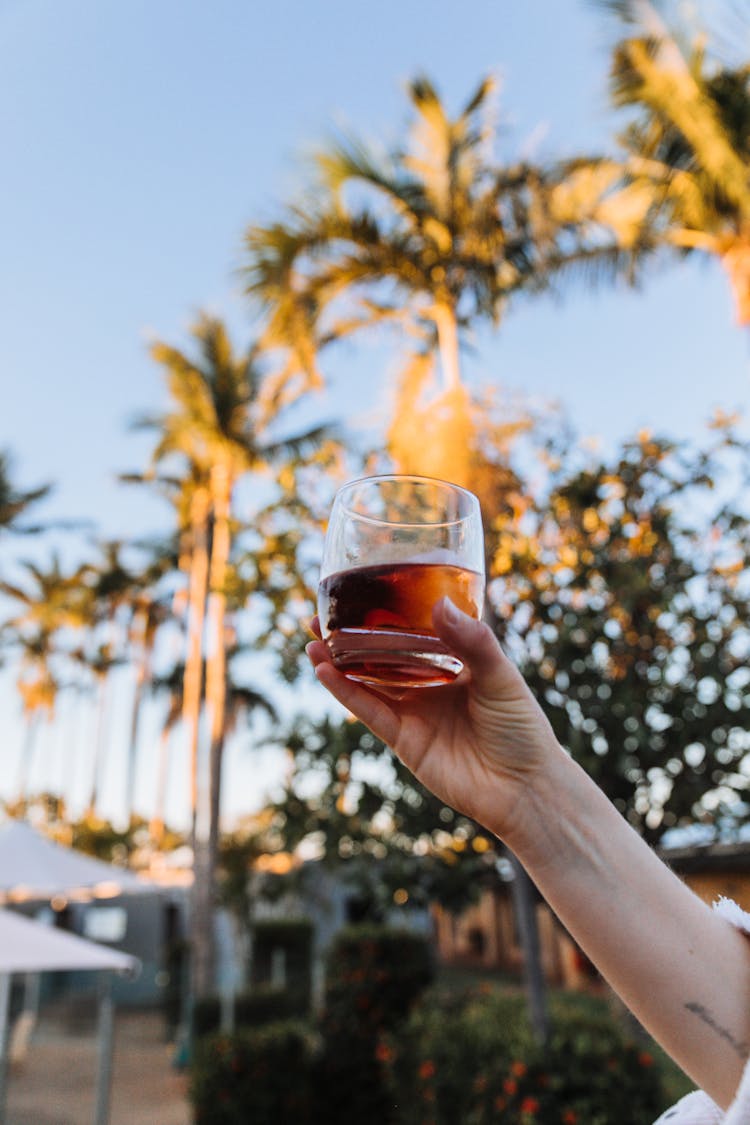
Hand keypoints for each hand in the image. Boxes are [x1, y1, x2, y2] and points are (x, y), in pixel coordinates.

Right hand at [307, 597, 561, 844]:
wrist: (524, 789)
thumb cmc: (523, 729)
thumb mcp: (501, 677)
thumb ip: (473, 642)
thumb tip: (439, 603)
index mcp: (455, 662)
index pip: (415, 631)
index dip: (388, 613)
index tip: (366, 590)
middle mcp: (429, 684)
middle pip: (383, 654)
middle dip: (353, 636)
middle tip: (324, 613)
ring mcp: (414, 712)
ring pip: (368, 680)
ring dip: (339, 661)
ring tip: (313, 638)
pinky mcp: (404, 739)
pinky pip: (368, 710)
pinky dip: (345, 691)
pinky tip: (325, 670)